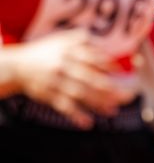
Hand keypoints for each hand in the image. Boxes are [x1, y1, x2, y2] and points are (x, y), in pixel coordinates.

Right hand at [14, 30, 129, 128]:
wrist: (18, 65)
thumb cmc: (47, 51)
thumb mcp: (64, 39)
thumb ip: (85, 40)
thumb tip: (108, 49)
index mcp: (70, 51)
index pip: (94, 58)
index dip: (109, 66)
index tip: (121, 73)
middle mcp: (64, 66)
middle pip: (90, 78)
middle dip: (109, 88)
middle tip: (126, 96)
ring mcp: (56, 82)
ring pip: (79, 94)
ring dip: (97, 104)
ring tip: (113, 111)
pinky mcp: (48, 95)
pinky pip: (63, 107)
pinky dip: (75, 115)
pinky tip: (88, 123)